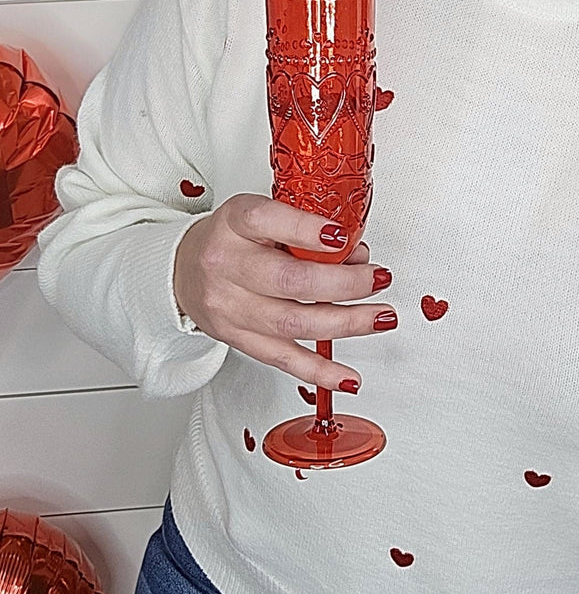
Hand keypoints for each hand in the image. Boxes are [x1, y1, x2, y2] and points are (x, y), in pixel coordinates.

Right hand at [172, 193, 395, 391]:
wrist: (183, 271)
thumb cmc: (232, 239)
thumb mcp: (261, 216)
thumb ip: (305, 228)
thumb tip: (357, 254)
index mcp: (235, 223)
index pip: (267, 221)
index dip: (308, 231)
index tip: (343, 237)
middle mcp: (228, 266)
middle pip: (290, 281)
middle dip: (345, 283)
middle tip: (377, 278)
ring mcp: (232, 308)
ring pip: (294, 323)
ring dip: (347, 323)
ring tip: (381, 317)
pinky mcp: (239, 339)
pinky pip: (284, 360)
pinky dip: (321, 372)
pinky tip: (348, 378)